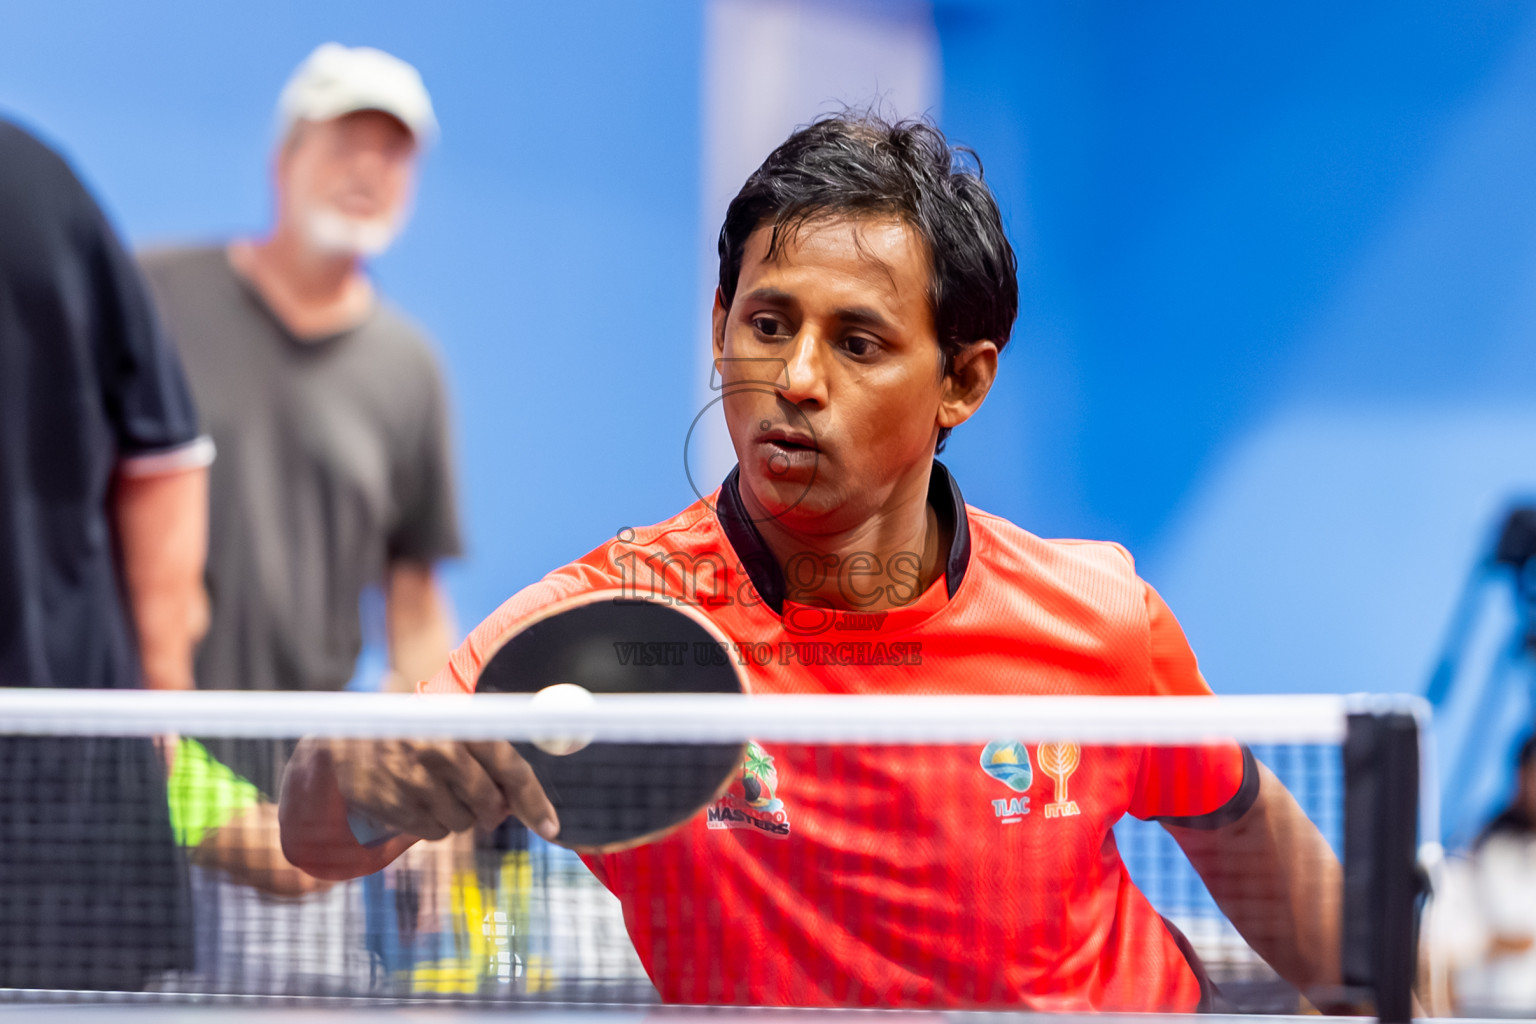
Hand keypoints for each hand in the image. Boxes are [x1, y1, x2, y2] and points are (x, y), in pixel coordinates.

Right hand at [324, 737, 558, 842]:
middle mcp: (435, 747)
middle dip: (492, 810)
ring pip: (460, 823)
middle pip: (487, 803)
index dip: (535, 802)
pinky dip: (432, 826)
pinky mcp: (383, 800)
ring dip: (460, 817)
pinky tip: (420, 802)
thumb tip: (527, 804)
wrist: (351, 732)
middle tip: (485, 805)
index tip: (552, 827)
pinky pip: (429, 833)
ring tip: (441, 793)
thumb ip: (491, 756)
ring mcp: (407, 776)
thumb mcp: (456, 728)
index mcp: (461, 722)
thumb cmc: (420, 731)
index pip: (510, 768)